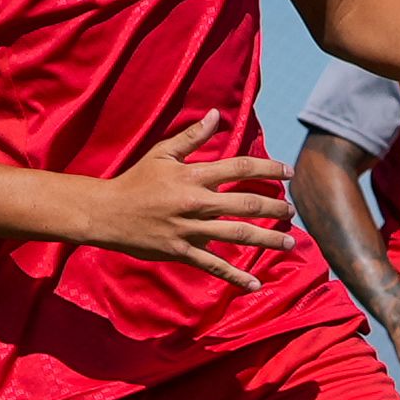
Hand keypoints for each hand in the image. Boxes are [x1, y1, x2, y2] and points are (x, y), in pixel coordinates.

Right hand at [81, 112, 292, 289]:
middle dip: (274, 208)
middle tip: (292, 211)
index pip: (240, 167)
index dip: (268, 169)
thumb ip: (192, 136)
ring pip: (237, 235)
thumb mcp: (162, 153)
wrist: (106, 213)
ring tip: (290, 241)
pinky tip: (255, 284)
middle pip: (246, 204)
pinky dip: (236, 276)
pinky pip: (214, 266)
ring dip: (267, 239)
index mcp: (193, 176)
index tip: (289, 173)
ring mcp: (190, 230)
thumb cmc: (135, 181)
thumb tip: (216, 115)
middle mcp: (196, 203)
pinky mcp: (182, 252)